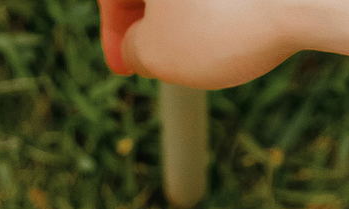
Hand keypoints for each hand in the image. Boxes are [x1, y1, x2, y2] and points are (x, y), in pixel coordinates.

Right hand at [99, 0, 299, 87]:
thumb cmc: (227, 17)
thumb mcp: (156, 52)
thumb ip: (132, 48)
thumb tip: (138, 43)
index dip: (114, 27)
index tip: (123, 63)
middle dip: (148, 13)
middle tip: (157, 52)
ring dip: (185, 6)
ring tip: (202, 40)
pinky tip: (235, 19)